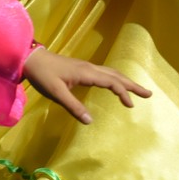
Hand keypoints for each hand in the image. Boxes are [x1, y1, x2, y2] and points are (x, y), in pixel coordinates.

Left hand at [21, 47, 149, 123]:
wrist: (30, 58)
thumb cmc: (42, 75)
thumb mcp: (56, 93)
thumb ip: (73, 106)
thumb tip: (90, 121)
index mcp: (86, 73)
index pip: (112, 82)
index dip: (123, 93)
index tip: (130, 105)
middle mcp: (89, 67)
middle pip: (116, 75)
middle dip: (132, 85)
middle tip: (148, 94)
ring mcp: (85, 66)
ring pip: (111, 72)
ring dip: (125, 80)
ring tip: (137, 90)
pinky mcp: (80, 67)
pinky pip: (104, 72)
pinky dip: (114, 78)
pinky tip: (114, 85)